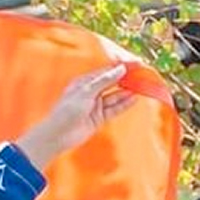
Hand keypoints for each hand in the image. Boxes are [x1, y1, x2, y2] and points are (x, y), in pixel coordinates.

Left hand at [14, 64, 137, 169]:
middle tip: (142, 74)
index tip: (135, 64)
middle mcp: (90, 93)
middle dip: (126, 79)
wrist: (58, 135)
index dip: (120, 68)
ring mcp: (95, 106)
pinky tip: (134, 98)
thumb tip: (120, 69)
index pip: (105, 72)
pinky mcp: (99, 118)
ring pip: (114, 97)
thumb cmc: (66, 111)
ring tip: (141, 86)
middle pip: (111, 84)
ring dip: (127, 92)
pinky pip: (114, 109)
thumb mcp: (86, 92)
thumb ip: (104, 81)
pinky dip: (124, 104)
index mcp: (83, 83)